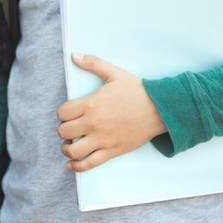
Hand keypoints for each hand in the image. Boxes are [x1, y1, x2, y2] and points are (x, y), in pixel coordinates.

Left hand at [56, 52, 166, 171]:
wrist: (159, 109)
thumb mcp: (114, 73)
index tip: (68, 113)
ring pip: (73, 150)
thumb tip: (73, 55)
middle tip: (70, 126)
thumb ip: (92, 64)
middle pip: (64, 131)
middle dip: (63, 129)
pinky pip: (89, 164)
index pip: (62, 113)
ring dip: (66, 148)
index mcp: (91, 104)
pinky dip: (77, 166)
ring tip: (69, 144)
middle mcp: (94, 123)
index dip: (62, 113)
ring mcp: (102, 139)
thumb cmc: (137, 90)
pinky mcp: (112, 151)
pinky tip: (72, 163)